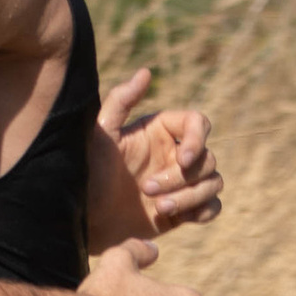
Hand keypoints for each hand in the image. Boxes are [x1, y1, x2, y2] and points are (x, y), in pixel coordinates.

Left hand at [98, 68, 221, 234]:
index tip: (183, 159)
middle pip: (207, 158)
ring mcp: (180, 184)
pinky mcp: (182, 211)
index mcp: (159, 132)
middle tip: (147, 190)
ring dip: (191, 197)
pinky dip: (202, 212)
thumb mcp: (100, 135)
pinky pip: (212, 207)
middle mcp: (173, 155)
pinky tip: (177, 217)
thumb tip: (146, 72)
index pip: (198, 123)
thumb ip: (120, 101)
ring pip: (213, 183)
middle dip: (181, 178)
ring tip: (160, 207)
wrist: (82, 222)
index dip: (197, 139)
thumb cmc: (86, 175)